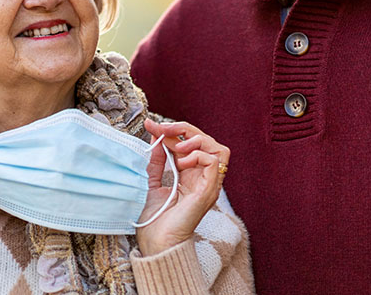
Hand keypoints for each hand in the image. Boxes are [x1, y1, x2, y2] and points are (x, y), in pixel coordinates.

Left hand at [136, 118, 229, 255]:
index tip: (151, 126)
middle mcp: (203, 179)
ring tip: (176, 148)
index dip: (174, 131)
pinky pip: (214, 162)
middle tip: (163, 129)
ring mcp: (208, 185)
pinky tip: (182, 162)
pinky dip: (198, 155)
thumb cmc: (156, 221)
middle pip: (208, 141)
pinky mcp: (208, 191)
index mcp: (191, 176)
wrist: (157, 244)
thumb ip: (156, 162)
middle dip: (185, 129)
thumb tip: (155, 137)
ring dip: (196, 141)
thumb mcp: (153, 183)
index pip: (192, 143)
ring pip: (218, 149)